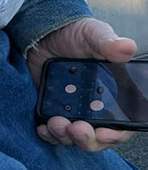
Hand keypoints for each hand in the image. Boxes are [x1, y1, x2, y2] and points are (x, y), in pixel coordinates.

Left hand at [27, 17, 137, 151]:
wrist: (43, 30)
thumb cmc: (75, 33)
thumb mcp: (93, 34)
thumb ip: (108, 43)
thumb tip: (126, 47)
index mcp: (112, 95)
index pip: (120, 126)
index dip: (115, 135)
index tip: (104, 133)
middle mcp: (94, 108)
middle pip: (95, 138)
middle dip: (86, 139)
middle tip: (77, 129)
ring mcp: (71, 110)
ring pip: (72, 137)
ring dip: (65, 137)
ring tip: (56, 124)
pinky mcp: (51, 109)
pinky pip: (51, 131)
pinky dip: (48, 134)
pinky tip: (43, 127)